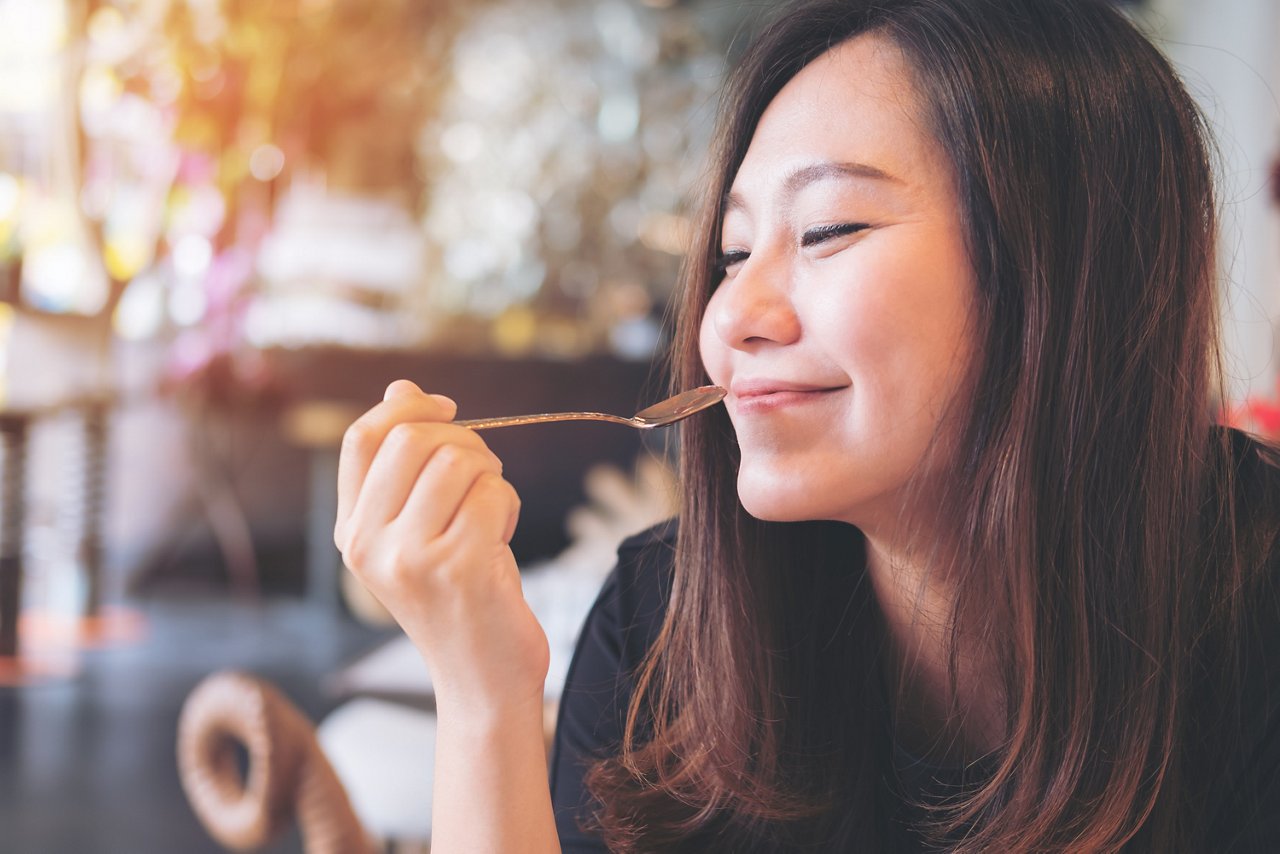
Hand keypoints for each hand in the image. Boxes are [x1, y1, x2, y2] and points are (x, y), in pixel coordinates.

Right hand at [335, 380, 549, 714]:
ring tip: (489, 517)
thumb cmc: (458, 598)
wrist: (482, 681)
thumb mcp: (419, 530)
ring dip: (490, 477)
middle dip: (464, 442)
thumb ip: (404, 466)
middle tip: (483, 477)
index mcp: (351, 532)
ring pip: (457, 461)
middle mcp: (367, 545)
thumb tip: (401, 386)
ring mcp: (408, 558)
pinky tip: (500, 540)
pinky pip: (490, 493)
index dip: (407, 408)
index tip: (446, 410)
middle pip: (413, 439)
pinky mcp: (457, 568)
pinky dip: (506, 504)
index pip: (361, 438)